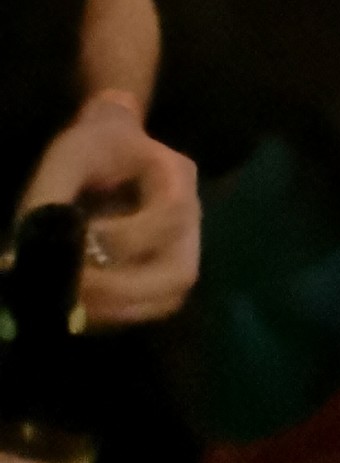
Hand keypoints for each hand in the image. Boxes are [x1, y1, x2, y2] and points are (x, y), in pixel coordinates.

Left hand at [21, 96, 199, 326]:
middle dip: (124, 289)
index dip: (125, 237)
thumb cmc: (92, 147)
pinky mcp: (163, 276)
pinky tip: (76, 305)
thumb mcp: (68, 156)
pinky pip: (148, 309)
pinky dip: (113, 315)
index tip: (78, 238)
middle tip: (73, 289)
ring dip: (118, 310)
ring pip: (168, 298)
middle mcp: (191, 220)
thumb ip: (51, 197)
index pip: (170, 216)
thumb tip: (26, 253)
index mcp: (176, 176)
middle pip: (180, 273)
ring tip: (69, 303)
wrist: (113, 148)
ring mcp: (182, 251)